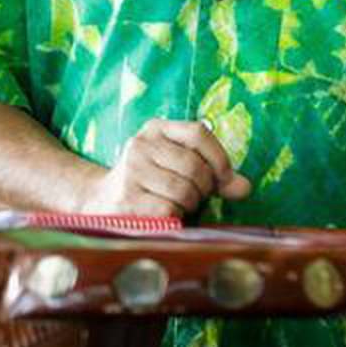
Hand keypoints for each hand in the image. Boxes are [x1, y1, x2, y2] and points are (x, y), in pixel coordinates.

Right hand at [80, 118, 251, 216]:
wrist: (100, 202)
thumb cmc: (150, 184)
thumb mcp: (179, 168)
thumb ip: (214, 174)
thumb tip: (245, 188)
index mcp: (156, 129)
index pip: (198, 133)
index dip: (219, 158)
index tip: (225, 179)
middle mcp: (141, 145)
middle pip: (195, 166)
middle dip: (205, 188)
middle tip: (197, 197)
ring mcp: (131, 171)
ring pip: (184, 190)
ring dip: (190, 205)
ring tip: (179, 205)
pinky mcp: (126, 199)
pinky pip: (169, 210)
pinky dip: (176, 217)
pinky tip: (165, 215)